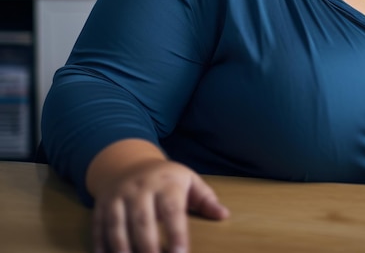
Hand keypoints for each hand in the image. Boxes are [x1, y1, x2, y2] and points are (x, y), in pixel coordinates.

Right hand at [91, 159, 228, 252]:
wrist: (128, 162)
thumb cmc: (166, 178)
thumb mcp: (188, 180)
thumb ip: (205, 199)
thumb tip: (224, 215)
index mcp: (165, 183)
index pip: (172, 208)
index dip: (176, 232)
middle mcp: (140, 188)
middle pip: (142, 220)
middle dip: (147, 246)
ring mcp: (118, 196)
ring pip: (117, 225)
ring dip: (122, 249)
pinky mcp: (101, 205)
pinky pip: (98, 227)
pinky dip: (100, 246)